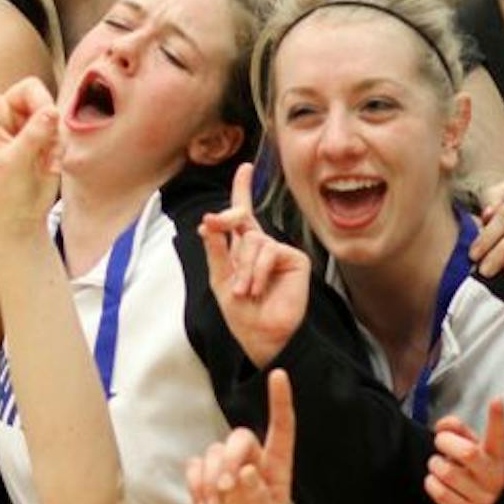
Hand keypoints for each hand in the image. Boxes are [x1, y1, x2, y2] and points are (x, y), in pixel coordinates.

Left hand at [0, 16, 61, 244]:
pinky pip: (62, 128)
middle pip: (33, 89)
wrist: (19, 217)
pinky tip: (48, 166)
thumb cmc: (4, 193)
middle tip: (41, 141)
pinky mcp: (46, 136)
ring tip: (40, 161)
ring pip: (51, 107)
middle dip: (42, 112)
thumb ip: (31, 137)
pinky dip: (59, 148)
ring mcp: (27, 123)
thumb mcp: (11, 165)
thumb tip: (50, 114)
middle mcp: (6, 113)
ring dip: (52, 136)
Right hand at [187, 369, 294, 503]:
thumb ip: (258, 496)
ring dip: (212, 479)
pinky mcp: (204, 478)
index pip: (281, 429)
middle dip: (229, 459)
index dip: (280, 402)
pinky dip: (197, 485)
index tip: (279, 376)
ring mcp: (226, 468)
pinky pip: (194, 466)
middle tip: (227, 488)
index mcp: (277, 468)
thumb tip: (244, 472)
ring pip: (213, 451)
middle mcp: (252, 461)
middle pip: (239, 437)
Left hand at [198, 163, 308, 367]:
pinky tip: (258, 288)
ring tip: (245, 291)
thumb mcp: (219, 278)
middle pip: (242, 218)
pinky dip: (258, 271)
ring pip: (253, 240)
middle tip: (214, 225)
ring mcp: (279, 250)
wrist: (261, 334)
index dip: (243, 190)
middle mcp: (262, 245)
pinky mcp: (294, 258)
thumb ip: (215, 249)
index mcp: (242, 248)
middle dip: (226, 221)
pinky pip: (269, 251)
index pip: (242, 215)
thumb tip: (208, 221)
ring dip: (243, 268)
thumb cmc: (241, 312)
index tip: (245, 168)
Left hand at [424, 398, 503, 503]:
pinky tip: (436, 482)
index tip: (497, 400)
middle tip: (441, 442)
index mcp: (498, 457)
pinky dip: (431, 483)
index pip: (498, 436)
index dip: (498, 419)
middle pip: (467, 453)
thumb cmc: (474, 474)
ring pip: (448, 473)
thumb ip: (460, 432)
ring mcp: (483, 498)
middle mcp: (494, 477)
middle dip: (446, 443)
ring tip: (439, 466)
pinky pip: (439, 492)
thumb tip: (444, 425)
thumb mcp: (474, 450)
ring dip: (435, 465)